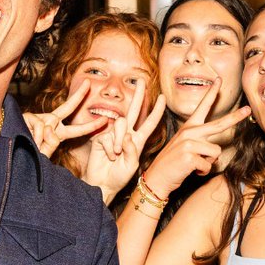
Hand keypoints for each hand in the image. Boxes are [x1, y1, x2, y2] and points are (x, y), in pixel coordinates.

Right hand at [22, 80, 110, 158]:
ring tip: (35, 148)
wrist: (9, 151)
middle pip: (69, 106)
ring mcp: (39, 118)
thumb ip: (51, 144)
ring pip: (49, 126)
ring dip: (43, 141)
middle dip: (80, 94)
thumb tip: (50, 130)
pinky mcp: (28, 116)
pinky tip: (29, 141)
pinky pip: (38, 127)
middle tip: (89, 82)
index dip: (92, 126)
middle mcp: (50, 122)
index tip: (106, 120)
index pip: (78, 129)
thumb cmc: (28, 155)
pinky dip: (35, 137)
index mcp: (58, 132)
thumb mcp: (45, 154)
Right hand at [83, 84, 166, 203]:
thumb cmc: (119, 177)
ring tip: (116, 155)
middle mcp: (126, 134)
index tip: (163, 98)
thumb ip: (131, 150)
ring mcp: (113, 134)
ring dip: (119, 140)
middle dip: (138, 95)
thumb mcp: (131, 166)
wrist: (102, 184)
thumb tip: (127, 136)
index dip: (156, 111)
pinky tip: (108, 156)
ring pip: (120, 123)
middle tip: (141, 80)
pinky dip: (109, 148)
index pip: (149, 122)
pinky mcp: (101, 137)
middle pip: (134, 110)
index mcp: (138, 140)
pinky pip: (108, 136)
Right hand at [139, 79, 250, 198]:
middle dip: (235, 117)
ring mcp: (189, 143)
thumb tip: (215, 151)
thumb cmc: (173, 164)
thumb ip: (200, 143)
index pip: (202, 106)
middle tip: (248, 109)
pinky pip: (208, 165)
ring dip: (208, 163)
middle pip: (219, 124)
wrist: (156, 178)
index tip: (218, 80)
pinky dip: (202, 171)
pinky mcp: (190, 156)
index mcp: (188, 128)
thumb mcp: (184, 147)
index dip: (211, 93)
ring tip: (194, 165)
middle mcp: (189, 132)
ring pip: (216, 152)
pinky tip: (191, 170)